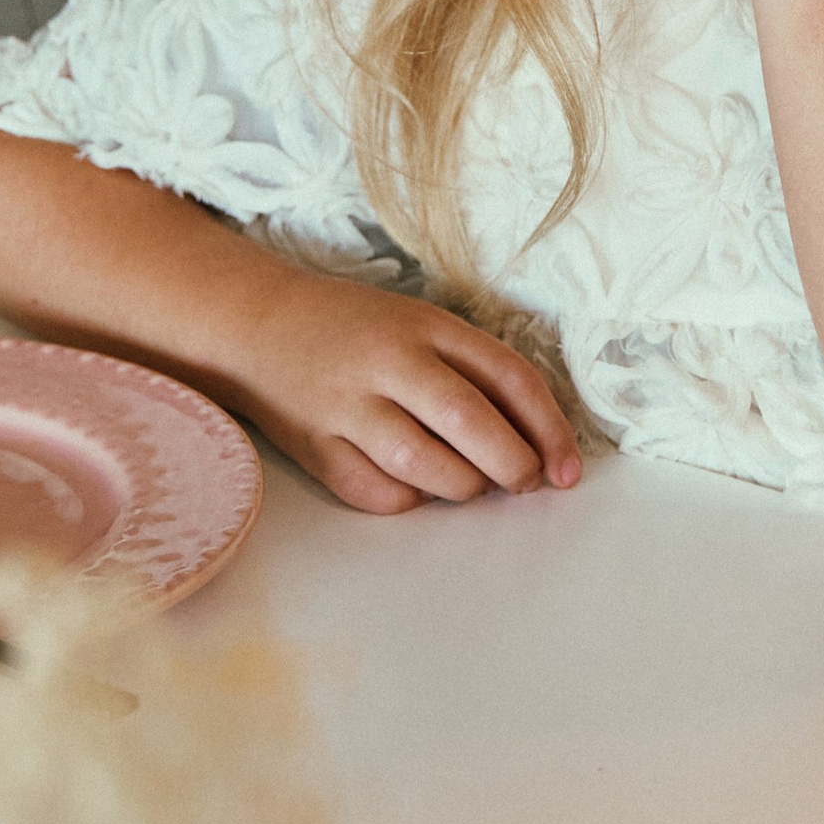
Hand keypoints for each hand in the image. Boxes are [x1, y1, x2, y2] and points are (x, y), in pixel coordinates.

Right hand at [239, 270, 582, 514]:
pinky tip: (413, 483)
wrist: (256, 325)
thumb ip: (472, 373)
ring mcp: (345, 406)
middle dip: (513, 466)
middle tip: (525, 483)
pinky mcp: (314, 447)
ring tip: (468, 481)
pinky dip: (409, 499)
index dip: (549, 429)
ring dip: (463, 487)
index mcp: (424, 325)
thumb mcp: (418, 325)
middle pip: (470, 422)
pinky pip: (380, 493)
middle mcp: (386, 362)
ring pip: (426, 466)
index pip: (508, 376)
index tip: (567, 469)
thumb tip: (536, 446)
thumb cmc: (355, 330)